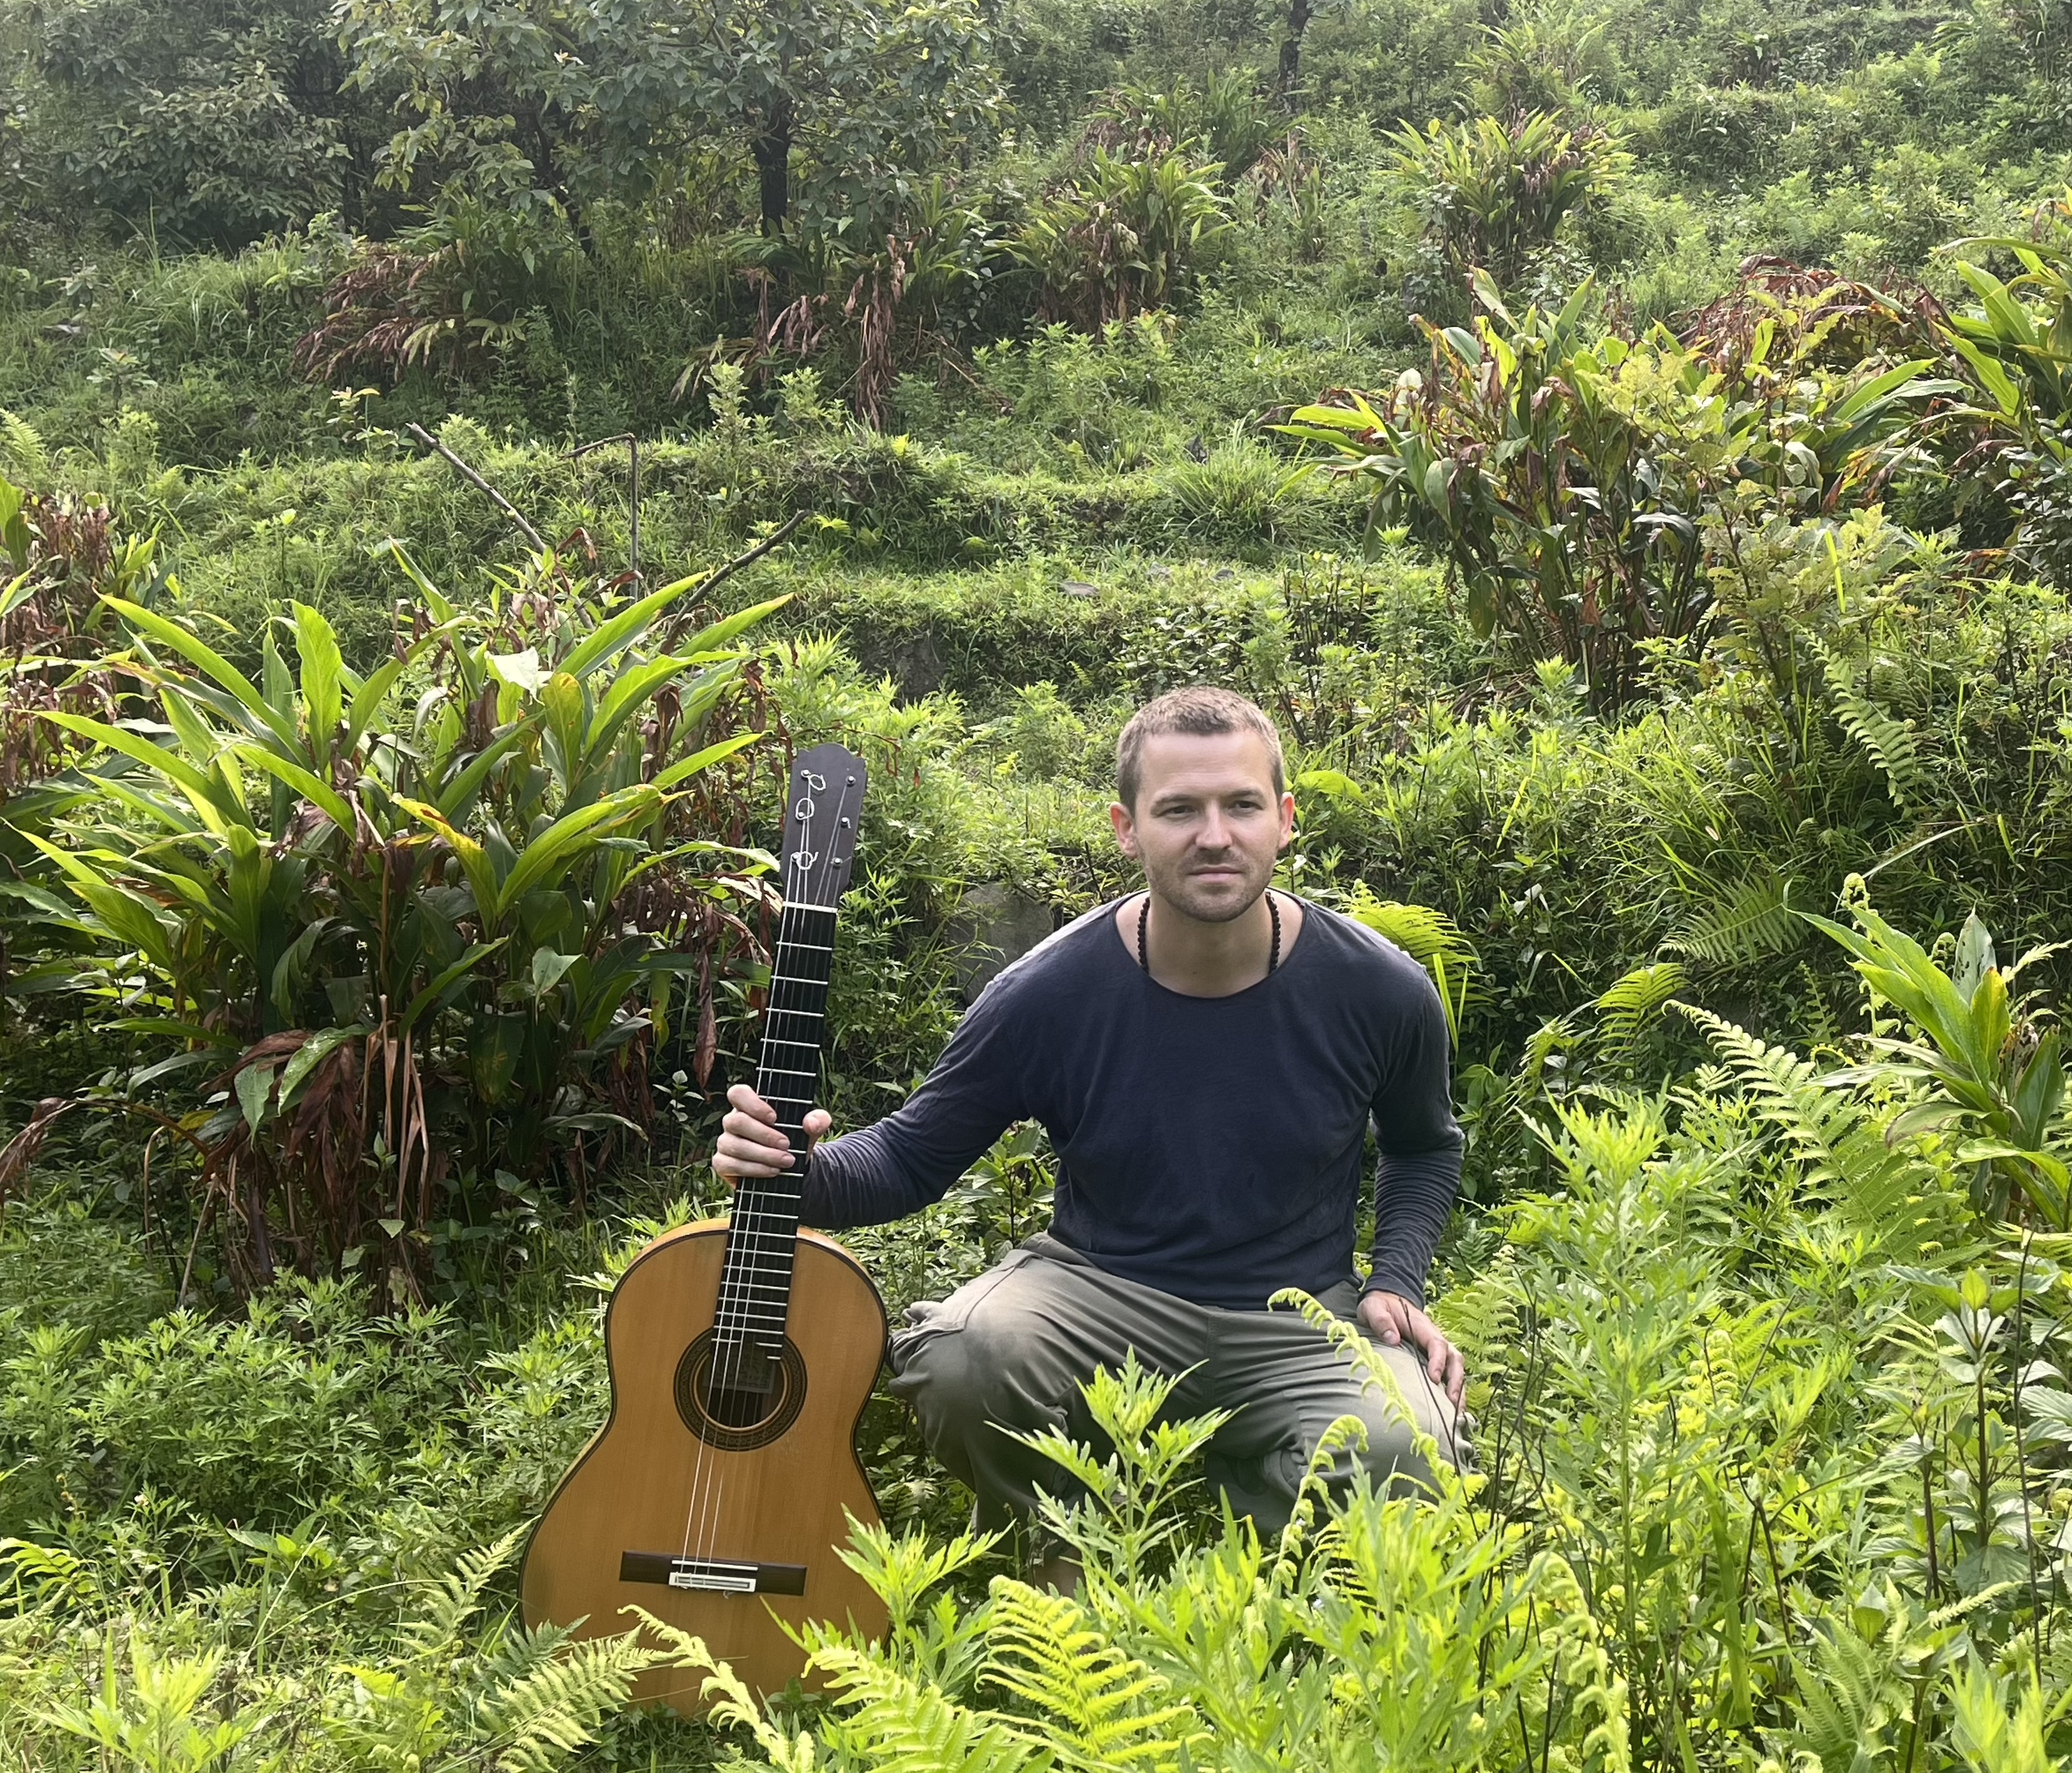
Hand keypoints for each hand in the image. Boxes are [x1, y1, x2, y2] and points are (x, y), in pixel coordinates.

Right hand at [713, 1084, 830, 1186]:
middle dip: (763, 1134)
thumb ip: (818, 1120)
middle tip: (786, 1144)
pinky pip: (730, 1164)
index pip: (738, 1093)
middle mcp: (733, 1121)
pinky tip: (772, 1171)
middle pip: (736, 1121)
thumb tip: (811, 1122)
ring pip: (733, 1144)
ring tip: (786, 1161)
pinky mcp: (723, 1163)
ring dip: (762, 1154)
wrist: (790, 1168)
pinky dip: (753, 1169)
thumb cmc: (794, 1140)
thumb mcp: (810, 1130)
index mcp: (750, 1105)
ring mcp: (725, 1142)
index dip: (752, 1103)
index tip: (774, 1117)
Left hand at [1357, 1289, 1465, 1409]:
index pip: (1437, 1344)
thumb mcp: (1373, 1307)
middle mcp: (1434, 1338)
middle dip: (1456, 1380)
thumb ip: (1381, 1320)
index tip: (1434, 1379)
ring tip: (1456, 1412)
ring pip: (1455, 1368)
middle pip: (1454, 1358)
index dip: (1438, 1361)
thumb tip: (1393, 1339)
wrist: (1385, 1299)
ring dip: (1458, 1388)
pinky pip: (1448, 1373)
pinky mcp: (1432, 1358)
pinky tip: (1450, 1408)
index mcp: (1421, 1326)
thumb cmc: (1379, 1305)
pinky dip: (1453, 1389)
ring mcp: (1435, 1349)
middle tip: (1452, 1403)